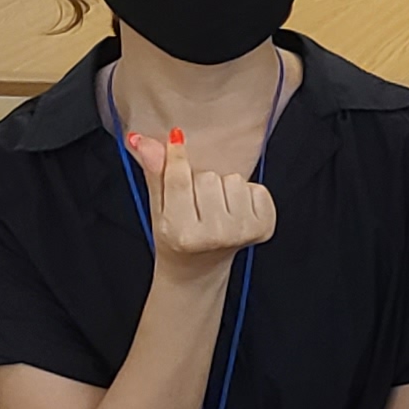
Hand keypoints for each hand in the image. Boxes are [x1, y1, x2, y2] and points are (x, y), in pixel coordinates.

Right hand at [125, 129, 272, 276]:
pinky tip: (234, 212)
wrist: (199, 267)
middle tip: (196, 204)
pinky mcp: (264, 227)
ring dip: (223, 188)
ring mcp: (242, 233)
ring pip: (233, 180)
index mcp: (182, 233)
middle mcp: (215, 235)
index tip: (175, 140)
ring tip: (215, 209)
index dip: (176, 156)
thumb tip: (143, 140)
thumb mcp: (157, 208)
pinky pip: (257, 188)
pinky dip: (246, 195)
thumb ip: (154, 174)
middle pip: (208, 177)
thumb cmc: (176, 235)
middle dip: (200, 183)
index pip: (180, 180)